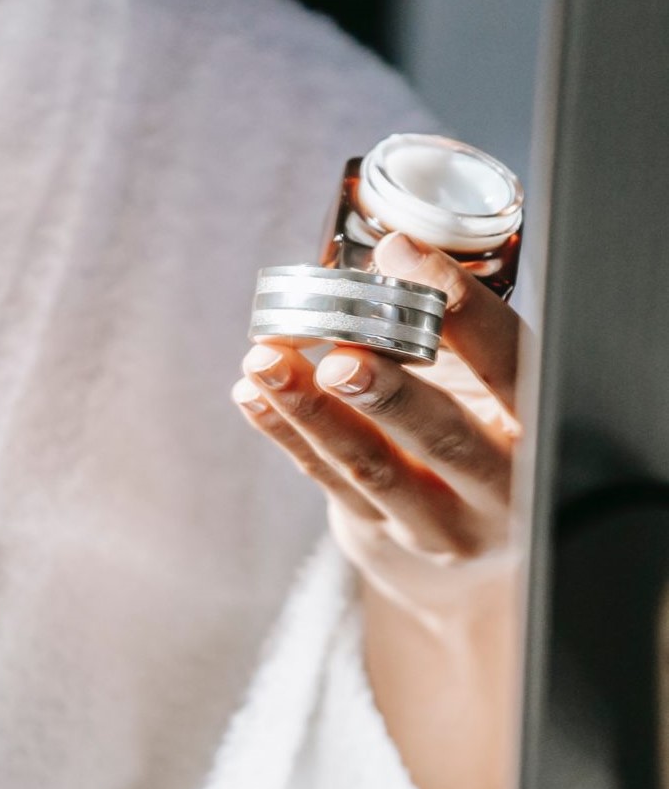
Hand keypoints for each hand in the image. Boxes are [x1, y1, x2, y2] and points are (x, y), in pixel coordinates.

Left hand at [234, 230, 522, 788]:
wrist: (474, 541)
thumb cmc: (478, 424)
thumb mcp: (486, 374)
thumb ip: (448, 322)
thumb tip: (388, 247)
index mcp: (536, 422)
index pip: (508, 362)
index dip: (459, 310)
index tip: (403, 258)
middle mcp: (500, 479)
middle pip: (446, 436)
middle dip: (391, 395)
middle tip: (341, 359)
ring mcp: (441, 520)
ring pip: (373, 467)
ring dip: (312, 413)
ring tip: (267, 364)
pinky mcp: (382, 536)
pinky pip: (329, 481)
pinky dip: (286, 434)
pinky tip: (253, 392)